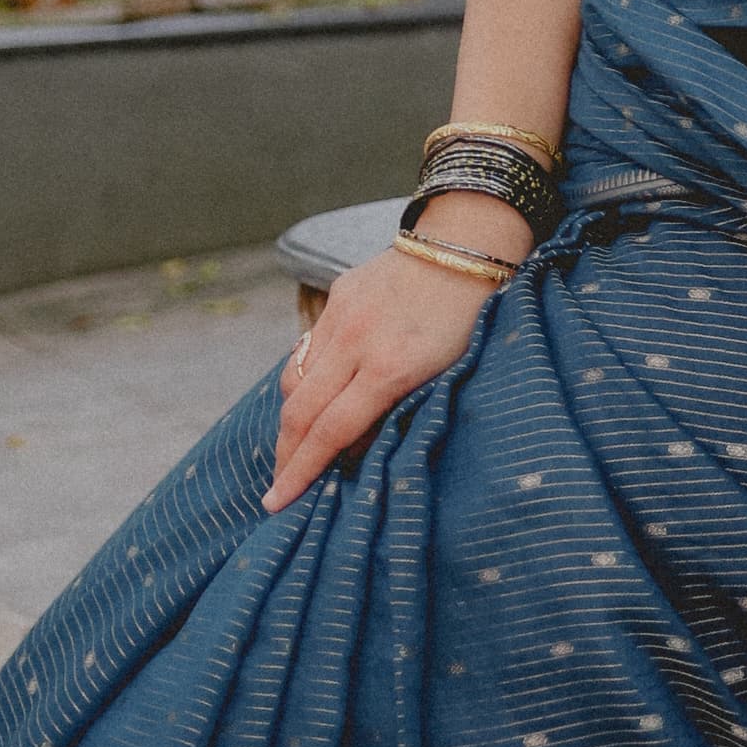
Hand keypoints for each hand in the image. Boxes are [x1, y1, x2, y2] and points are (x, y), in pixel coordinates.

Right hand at [265, 245, 501, 511]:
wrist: (466, 244)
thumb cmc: (470, 321)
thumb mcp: (445, 376)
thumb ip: (398, 413)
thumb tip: (351, 450)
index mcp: (391, 368)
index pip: (331, 432)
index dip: (301, 472)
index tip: (277, 502)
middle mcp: (357, 342)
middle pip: (300, 411)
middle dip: (284, 455)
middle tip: (277, 487)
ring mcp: (341, 317)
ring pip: (295, 380)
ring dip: (290, 419)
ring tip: (294, 448)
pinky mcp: (336, 296)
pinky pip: (307, 349)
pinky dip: (305, 379)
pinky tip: (313, 398)